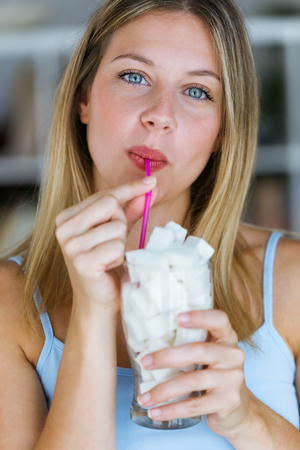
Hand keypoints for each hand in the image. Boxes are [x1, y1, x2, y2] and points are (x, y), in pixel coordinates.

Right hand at [55, 176, 157, 312]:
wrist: (97, 301)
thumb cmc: (106, 264)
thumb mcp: (117, 233)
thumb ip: (130, 210)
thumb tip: (151, 187)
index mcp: (67, 217)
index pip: (104, 194)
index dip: (130, 188)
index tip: (152, 180)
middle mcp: (63, 229)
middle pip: (109, 205)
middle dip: (121, 222)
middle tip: (115, 241)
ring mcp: (70, 246)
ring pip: (116, 227)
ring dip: (121, 244)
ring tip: (110, 257)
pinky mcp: (81, 262)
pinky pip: (116, 247)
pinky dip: (120, 258)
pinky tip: (109, 267)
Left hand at [138, 309, 251, 437]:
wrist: (239, 409)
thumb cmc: (213, 374)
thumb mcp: (209, 354)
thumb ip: (186, 343)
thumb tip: (136, 339)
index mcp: (227, 337)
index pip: (219, 320)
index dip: (200, 316)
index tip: (177, 317)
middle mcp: (233, 355)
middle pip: (198, 351)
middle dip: (167, 357)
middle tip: (145, 362)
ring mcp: (233, 379)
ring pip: (193, 381)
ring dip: (164, 390)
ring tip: (144, 397)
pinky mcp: (228, 402)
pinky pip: (195, 406)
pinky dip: (172, 410)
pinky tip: (156, 412)